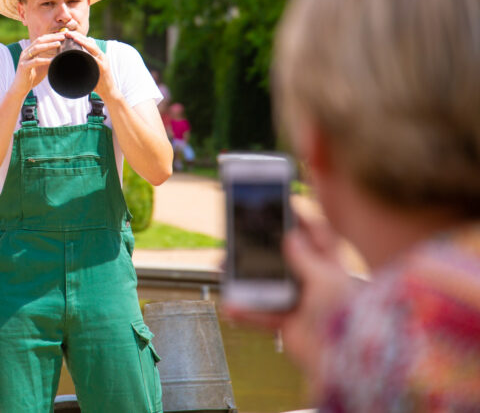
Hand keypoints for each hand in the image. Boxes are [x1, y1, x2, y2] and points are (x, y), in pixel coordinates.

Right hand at [11, 31, 65, 94]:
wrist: (20, 88)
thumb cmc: (32, 77)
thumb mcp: (43, 66)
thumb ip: (50, 60)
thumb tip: (63, 56)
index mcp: (30, 50)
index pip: (42, 39)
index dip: (52, 36)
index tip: (63, 34)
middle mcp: (26, 52)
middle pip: (39, 40)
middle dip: (52, 38)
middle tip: (63, 36)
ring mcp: (24, 59)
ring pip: (36, 48)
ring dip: (48, 45)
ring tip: (58, 44)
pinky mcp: (24, 67)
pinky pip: (35, 62)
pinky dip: (44, 60)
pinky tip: (52, 60)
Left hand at [63, 30, 113, 97]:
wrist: (109, 92)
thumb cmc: (97, 81)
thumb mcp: (92, 69)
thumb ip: (87, 61)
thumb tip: (77, 55)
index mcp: (99, 55)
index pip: (88, 42)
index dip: (79, 37)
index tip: (68, 33)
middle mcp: (102, 56)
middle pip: (90, 43)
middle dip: (78, 37)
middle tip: (68, 33)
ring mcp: (103, 62)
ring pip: (92, 48)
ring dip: (83, 42)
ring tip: (73, 37)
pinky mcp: (103, 68)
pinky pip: (94, 59)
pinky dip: (88, 54)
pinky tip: (81, 50)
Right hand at [222, 214, 358, 393]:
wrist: (342, 365)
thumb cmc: (344, 319)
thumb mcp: (324, 280)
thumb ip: (305, 258)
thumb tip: (290, 236)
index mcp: (332, 267)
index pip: (318, 235)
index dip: (302, 219)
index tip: (282, 203)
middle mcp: (315, 282)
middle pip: (284, 257)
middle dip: (261, 247)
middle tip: (239, 233)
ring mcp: (300, 302)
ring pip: (267, 283)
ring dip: (245, 279)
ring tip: (223, 269)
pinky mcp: (288, 322)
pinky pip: (262, 313)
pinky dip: (246, 311)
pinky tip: (231, 307)